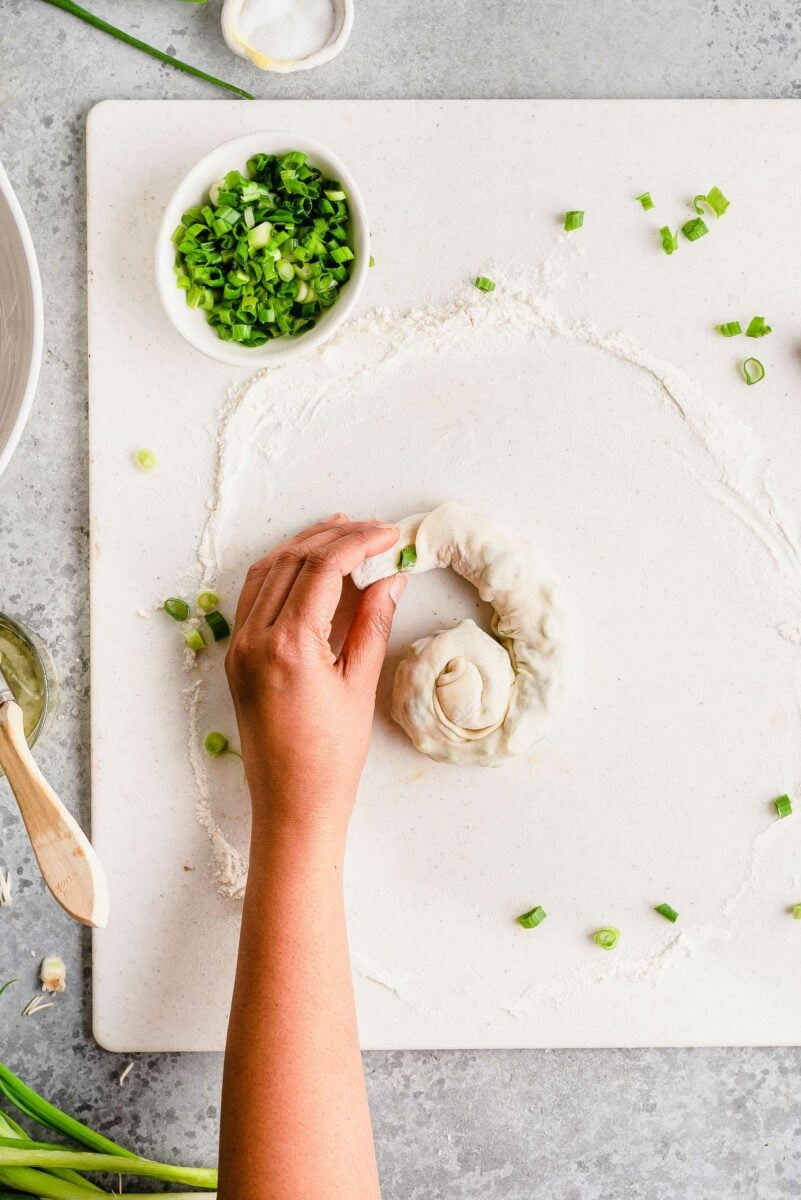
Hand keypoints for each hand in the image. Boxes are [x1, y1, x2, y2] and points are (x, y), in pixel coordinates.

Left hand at [226, 514, 406, 835]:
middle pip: (291, 562)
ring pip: (266, 572)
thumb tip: (390, 578)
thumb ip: (372, 624)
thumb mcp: (360, 685)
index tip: (388, 534)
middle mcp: (254, 640)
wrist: (292, 805)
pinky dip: (281, 571)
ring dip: (303, 546)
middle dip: (333, 537)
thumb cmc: (331, 757)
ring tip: (339, 531)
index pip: (322, 570)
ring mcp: (239, 647)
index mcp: (288, 647)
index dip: (358, 542)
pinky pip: (254, 596)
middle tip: (371, 528)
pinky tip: (307, 566)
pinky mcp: (237, 657)